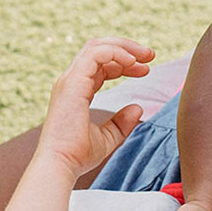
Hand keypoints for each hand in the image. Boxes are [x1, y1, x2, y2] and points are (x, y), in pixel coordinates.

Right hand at [38, 38, 154, 173]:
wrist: (61, 164)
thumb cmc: (78, 154)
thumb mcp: (107, 137)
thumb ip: (121, 123)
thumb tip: (138, 108)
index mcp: (76, 90)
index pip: (100, 64)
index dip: (124, 63)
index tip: (146, 70)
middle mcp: (71, 80)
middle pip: (98, 48)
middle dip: (126, 47)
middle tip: (150, 54)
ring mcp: (70, 79)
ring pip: (97, 46)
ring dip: (124, 47)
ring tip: (146, 56)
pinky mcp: (73, 82)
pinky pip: (96, 54)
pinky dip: (116, 53)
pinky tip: (133, 63)